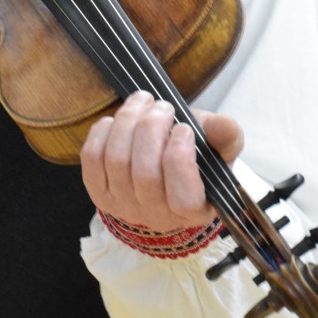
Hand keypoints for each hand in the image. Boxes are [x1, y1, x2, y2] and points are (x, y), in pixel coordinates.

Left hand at [80, 91, 243, 231]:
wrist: (162, 169)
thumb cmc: (193, 158)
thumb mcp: (217, 148)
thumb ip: (225, 137)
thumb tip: (226, 126)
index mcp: (193, 211)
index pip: (183, 198)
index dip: (180, 159)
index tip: (184, 128)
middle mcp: (156, 216)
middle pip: (145, 173)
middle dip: (151, 129)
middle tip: (162, 106)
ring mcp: (123, 206)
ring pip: (117, 161)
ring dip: (128, 122)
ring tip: (142, 101)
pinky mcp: (98, 192)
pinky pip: (92, 159)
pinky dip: (102, 132)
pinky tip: (117, 120)